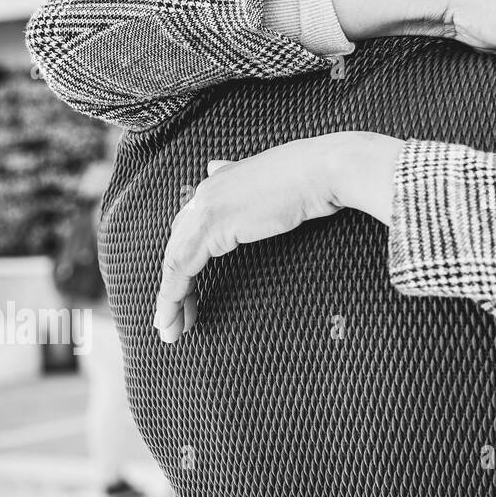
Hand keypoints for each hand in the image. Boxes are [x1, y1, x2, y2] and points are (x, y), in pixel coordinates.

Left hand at [153, 132, 400, 342]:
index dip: (185, 263)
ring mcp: (206, 206)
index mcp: (218, 181)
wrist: (325, 170)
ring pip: (174, 260)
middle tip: (174, 320)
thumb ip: (239, 180)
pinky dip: (172, 296)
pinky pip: (181, 267)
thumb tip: (212, 166)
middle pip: (176, 246)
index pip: (189, 228)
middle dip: (174, 286)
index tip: (188, 294)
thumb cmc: (314, 176)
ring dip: (170, 300)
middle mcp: (206, 191)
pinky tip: (172, 318)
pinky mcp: (213, 224)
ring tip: (171, 331)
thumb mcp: (271, 181)